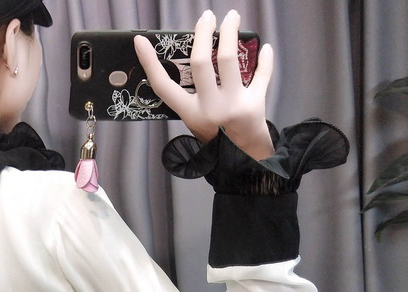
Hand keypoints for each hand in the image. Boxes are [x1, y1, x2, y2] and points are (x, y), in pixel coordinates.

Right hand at [134, 9, 273, 159]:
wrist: (244, 159)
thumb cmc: (219, 138)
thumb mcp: (198, 121)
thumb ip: (195, 96)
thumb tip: (196, 58)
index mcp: (191, 114)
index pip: (164, 86)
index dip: (150, 63)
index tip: (141, 41)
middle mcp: (209, 109)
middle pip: (200, 62)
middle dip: (203, 33)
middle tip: (207, 16)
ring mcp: (232, 106)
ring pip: (228, 60)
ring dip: (230, 33)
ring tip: (232, 17)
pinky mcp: (254, 105)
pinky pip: (261, 76)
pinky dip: (265, 60)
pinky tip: (265, 48)